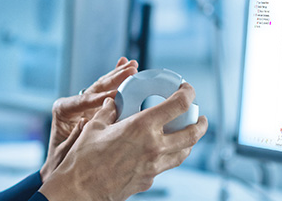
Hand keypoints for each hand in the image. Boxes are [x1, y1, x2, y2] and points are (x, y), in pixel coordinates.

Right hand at [39, 82, 208, 200]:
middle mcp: (154, 147)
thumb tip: (113, 103)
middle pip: (192, 134)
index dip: (188, 93)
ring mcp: (154, 166)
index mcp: (142, 127)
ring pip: (184, 153)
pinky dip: (169, 156)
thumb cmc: (83, 159)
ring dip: (189, 142)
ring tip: (185, 135)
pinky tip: (160, 152)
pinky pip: (166, 166)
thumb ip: (108, 111)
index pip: (178, 105)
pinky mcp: (149, 180)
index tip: (187, 90)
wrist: (80, 190)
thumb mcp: (95, 127)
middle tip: (200, 118)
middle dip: (201, 124)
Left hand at [40, 57, 138, 181]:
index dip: (101, 97)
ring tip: (132, 64)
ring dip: (118, 74)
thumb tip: (85, 121)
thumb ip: (74, 137)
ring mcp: (84, 104)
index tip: (117, 93)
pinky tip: (124, 65)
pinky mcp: (93, 106)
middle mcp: (74, 102)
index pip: (84, 101)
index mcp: (63, 109)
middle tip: (131, 69)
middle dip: (114, 78)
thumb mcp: (65, 152)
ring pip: (102, 86)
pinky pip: (105, 90)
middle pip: (96, 88)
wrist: (61, 166)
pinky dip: (116, 79)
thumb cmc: (61, 162)